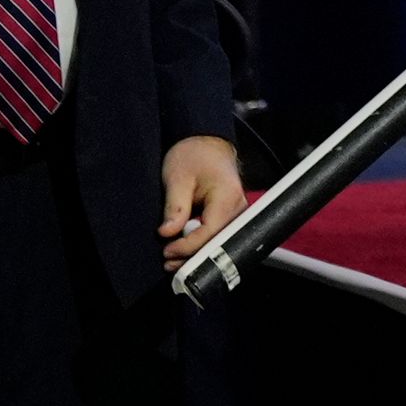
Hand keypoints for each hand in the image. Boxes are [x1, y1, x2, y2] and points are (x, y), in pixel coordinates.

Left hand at [160, 134, 244, 268]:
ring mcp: (238, 213)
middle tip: (168, 261)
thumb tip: (168, 233)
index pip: (209, 232)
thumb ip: (174, 207)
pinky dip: (203, 244)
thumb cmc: (194, 155)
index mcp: (227, 197)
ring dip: (197, 252)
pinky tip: (186, 247)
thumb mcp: (177, 178)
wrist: (207, 143)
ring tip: (173, 257)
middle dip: (193, 256)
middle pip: (218, 242)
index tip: (167, 251)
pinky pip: (220, 236)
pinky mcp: (232, 216)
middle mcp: (238, 208)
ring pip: (220, 242)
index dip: (187, 246)